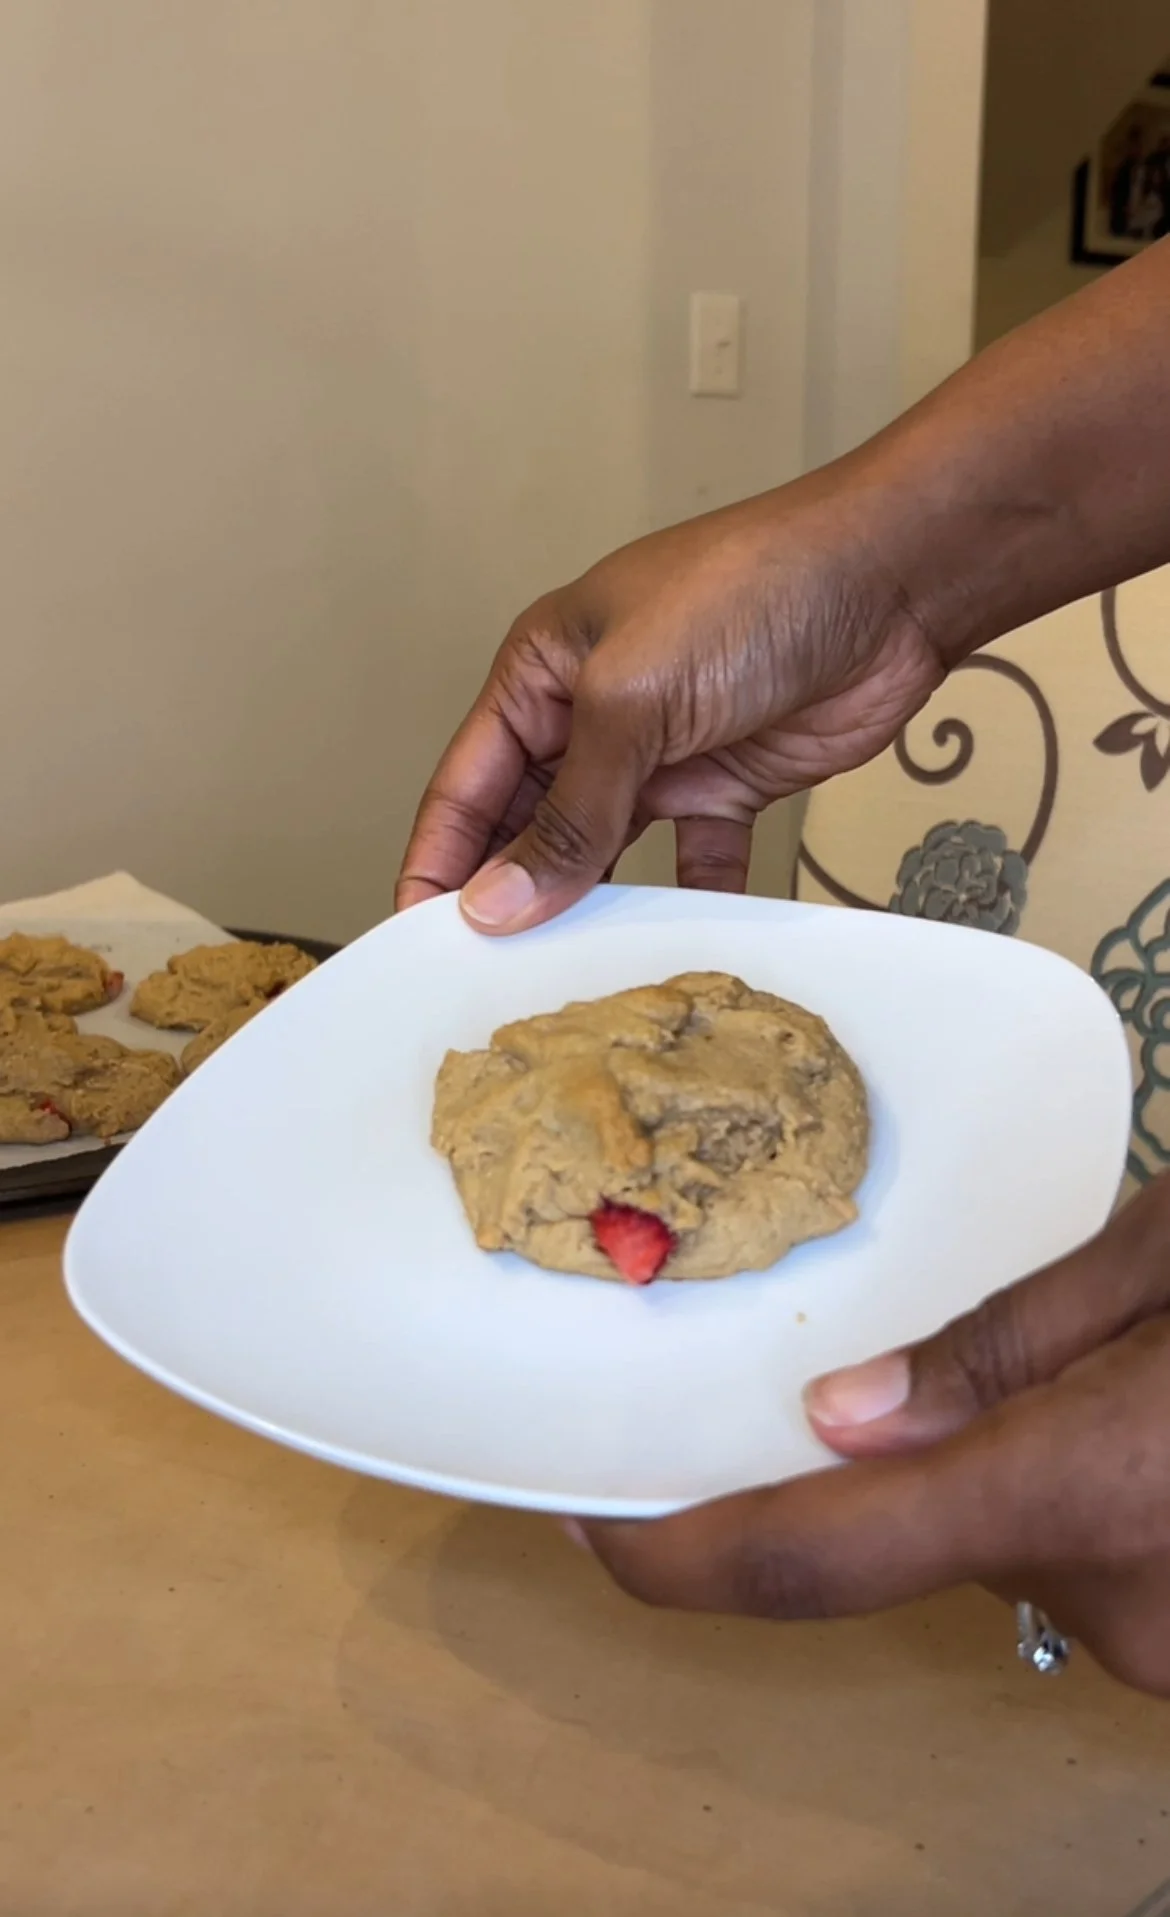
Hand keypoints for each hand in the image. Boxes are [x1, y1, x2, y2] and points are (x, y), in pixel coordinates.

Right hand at [395, 478, 945, 930]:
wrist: (892, 582)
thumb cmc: (748, 595)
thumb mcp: (630, 702)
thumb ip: (567, 813)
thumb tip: (495, 902)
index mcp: (541, 674)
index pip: (465, 784)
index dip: (438, 862)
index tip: (416, 942)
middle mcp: (590, 714)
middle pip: (526, 824)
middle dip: (505, 895)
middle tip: (482, 982)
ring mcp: (660, 752)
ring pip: (601, 849)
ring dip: (584, 908)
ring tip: (561, 983)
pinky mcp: (727, 782)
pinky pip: (690, 859)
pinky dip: (682, 901)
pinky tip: (668, 951)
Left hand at [570, 1175, 1169, 1696]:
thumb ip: (1007, 1340)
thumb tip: (841, 1418)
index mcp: (1079, 1487)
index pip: (817, 1555)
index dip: (681, 1554)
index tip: (591, 1520)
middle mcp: (1107, 1601)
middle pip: (917, 1527)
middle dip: (911, 1437)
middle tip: (973, 1321)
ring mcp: (1161, 1643)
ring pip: (1002, 1541)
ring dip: (1009, 1457)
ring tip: (1106, 1348)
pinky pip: (1078, 1565)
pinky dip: (1071, 1492)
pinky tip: (1140, 1411)